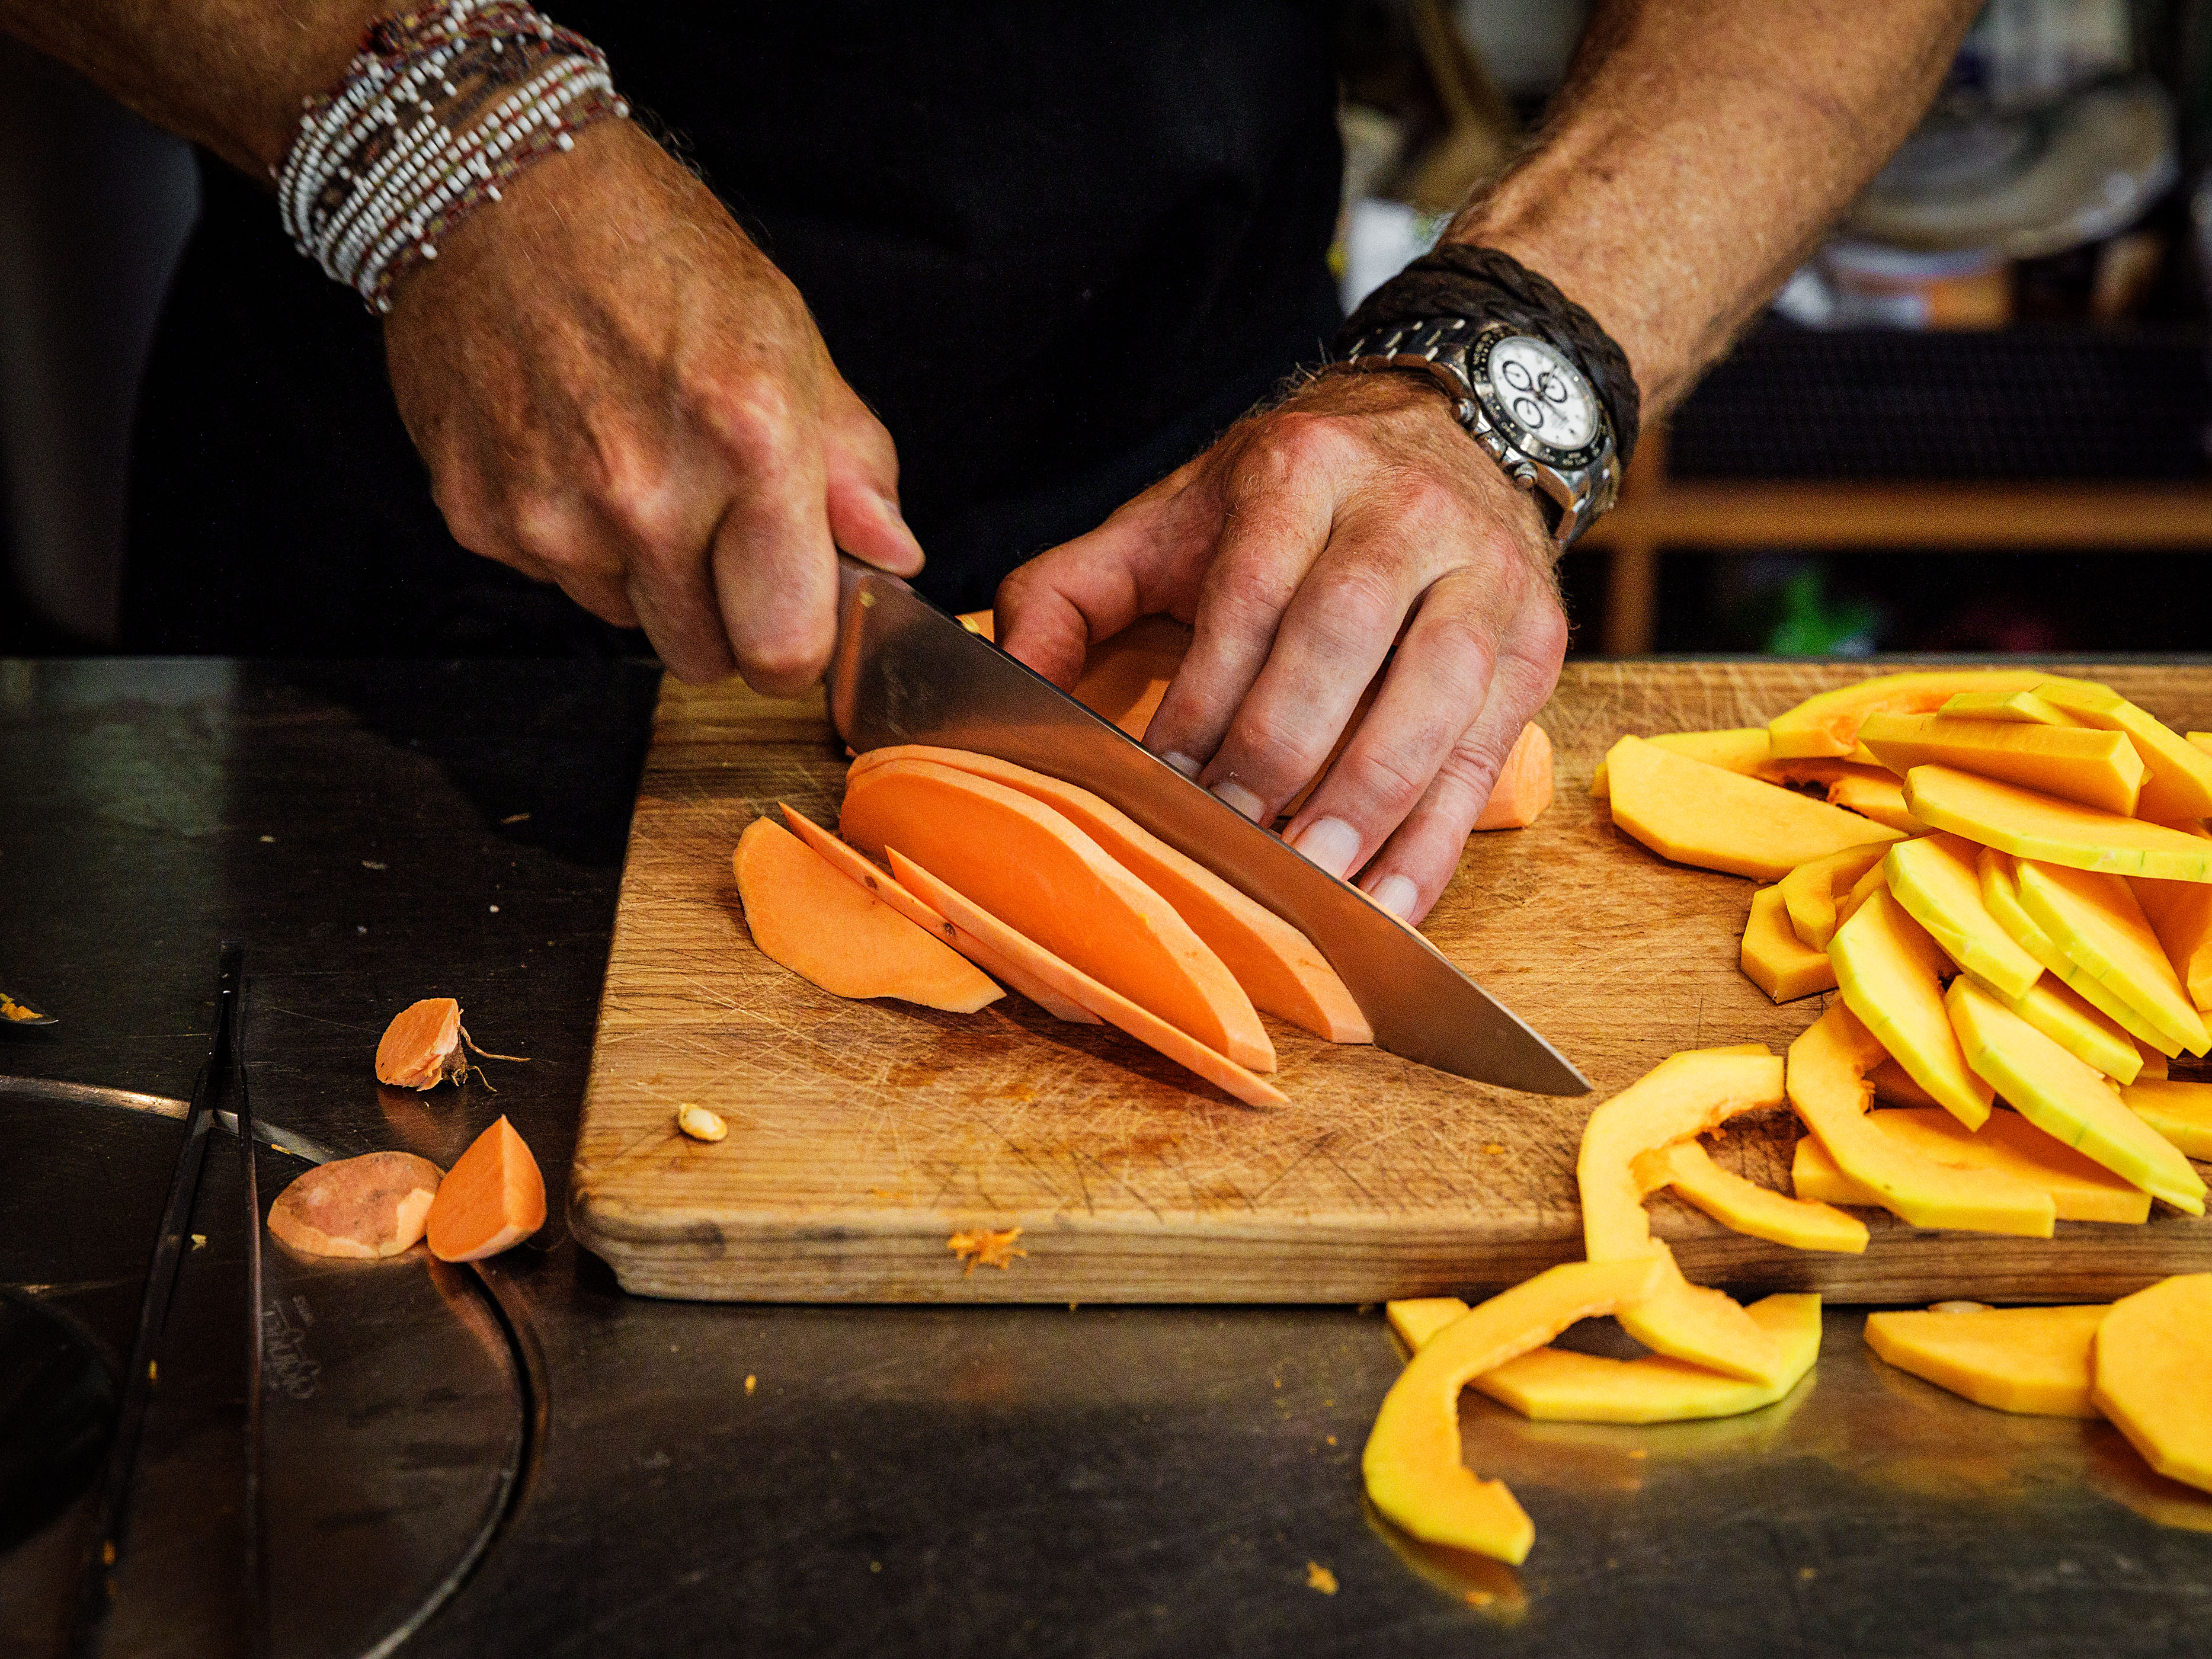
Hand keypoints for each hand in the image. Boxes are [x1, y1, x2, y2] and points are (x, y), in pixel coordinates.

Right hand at [384, 121, 921, 690]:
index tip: (792, 611)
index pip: (786, 647)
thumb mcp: (788, 339)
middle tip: (713, 527)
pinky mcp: (479, 518)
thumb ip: (852, 465)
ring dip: (643, 573)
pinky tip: (569, 451)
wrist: (494, 190)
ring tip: (632, 462)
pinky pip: (555, 583)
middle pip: (705, 658)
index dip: (796, 642)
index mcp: (747, 439)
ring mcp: (552, 514)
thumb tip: (894, 557)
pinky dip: (571, 539)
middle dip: (722, 615)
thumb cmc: (654, 254)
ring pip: (628, 622)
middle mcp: (644, 492)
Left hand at [995, 371, 1568, 924]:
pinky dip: (1437, 839)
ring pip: (1431, 697)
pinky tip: (1386, 903)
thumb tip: (1006, 686)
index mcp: (1299, 470)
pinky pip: (1486, 752)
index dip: (1205, 701)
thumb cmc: (1288, 503)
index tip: (1166, 783)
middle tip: (1232, 840)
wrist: (1443, 431)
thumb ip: (1071, 592)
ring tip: (1312, 881)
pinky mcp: (1535, 636)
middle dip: (1280, 756)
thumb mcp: (1170, 517)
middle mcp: (1403, 510)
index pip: (1247, 599)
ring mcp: (1484, 572)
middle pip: (1340, 644)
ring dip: (1368, 802)